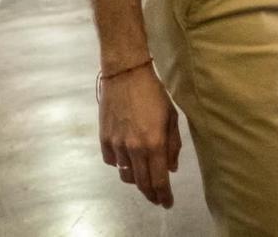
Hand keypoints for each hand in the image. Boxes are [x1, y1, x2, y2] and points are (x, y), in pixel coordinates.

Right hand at [99, 64, 180, 207]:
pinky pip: (112, 162)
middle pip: (142, 183)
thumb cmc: (154, 93)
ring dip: (136, 180)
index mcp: (154, 143)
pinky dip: (120, 164)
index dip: (163, 196)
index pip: (159, 180)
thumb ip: (173, 145)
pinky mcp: (104, 138)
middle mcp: (135, 148)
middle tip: (157, 197)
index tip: (167, 203)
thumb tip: (171, 168)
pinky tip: (126, 158)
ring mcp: (117, 144)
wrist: (126, 74)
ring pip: (125, 175)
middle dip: (151, 194)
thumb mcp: (171, 117)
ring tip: (143, 176)